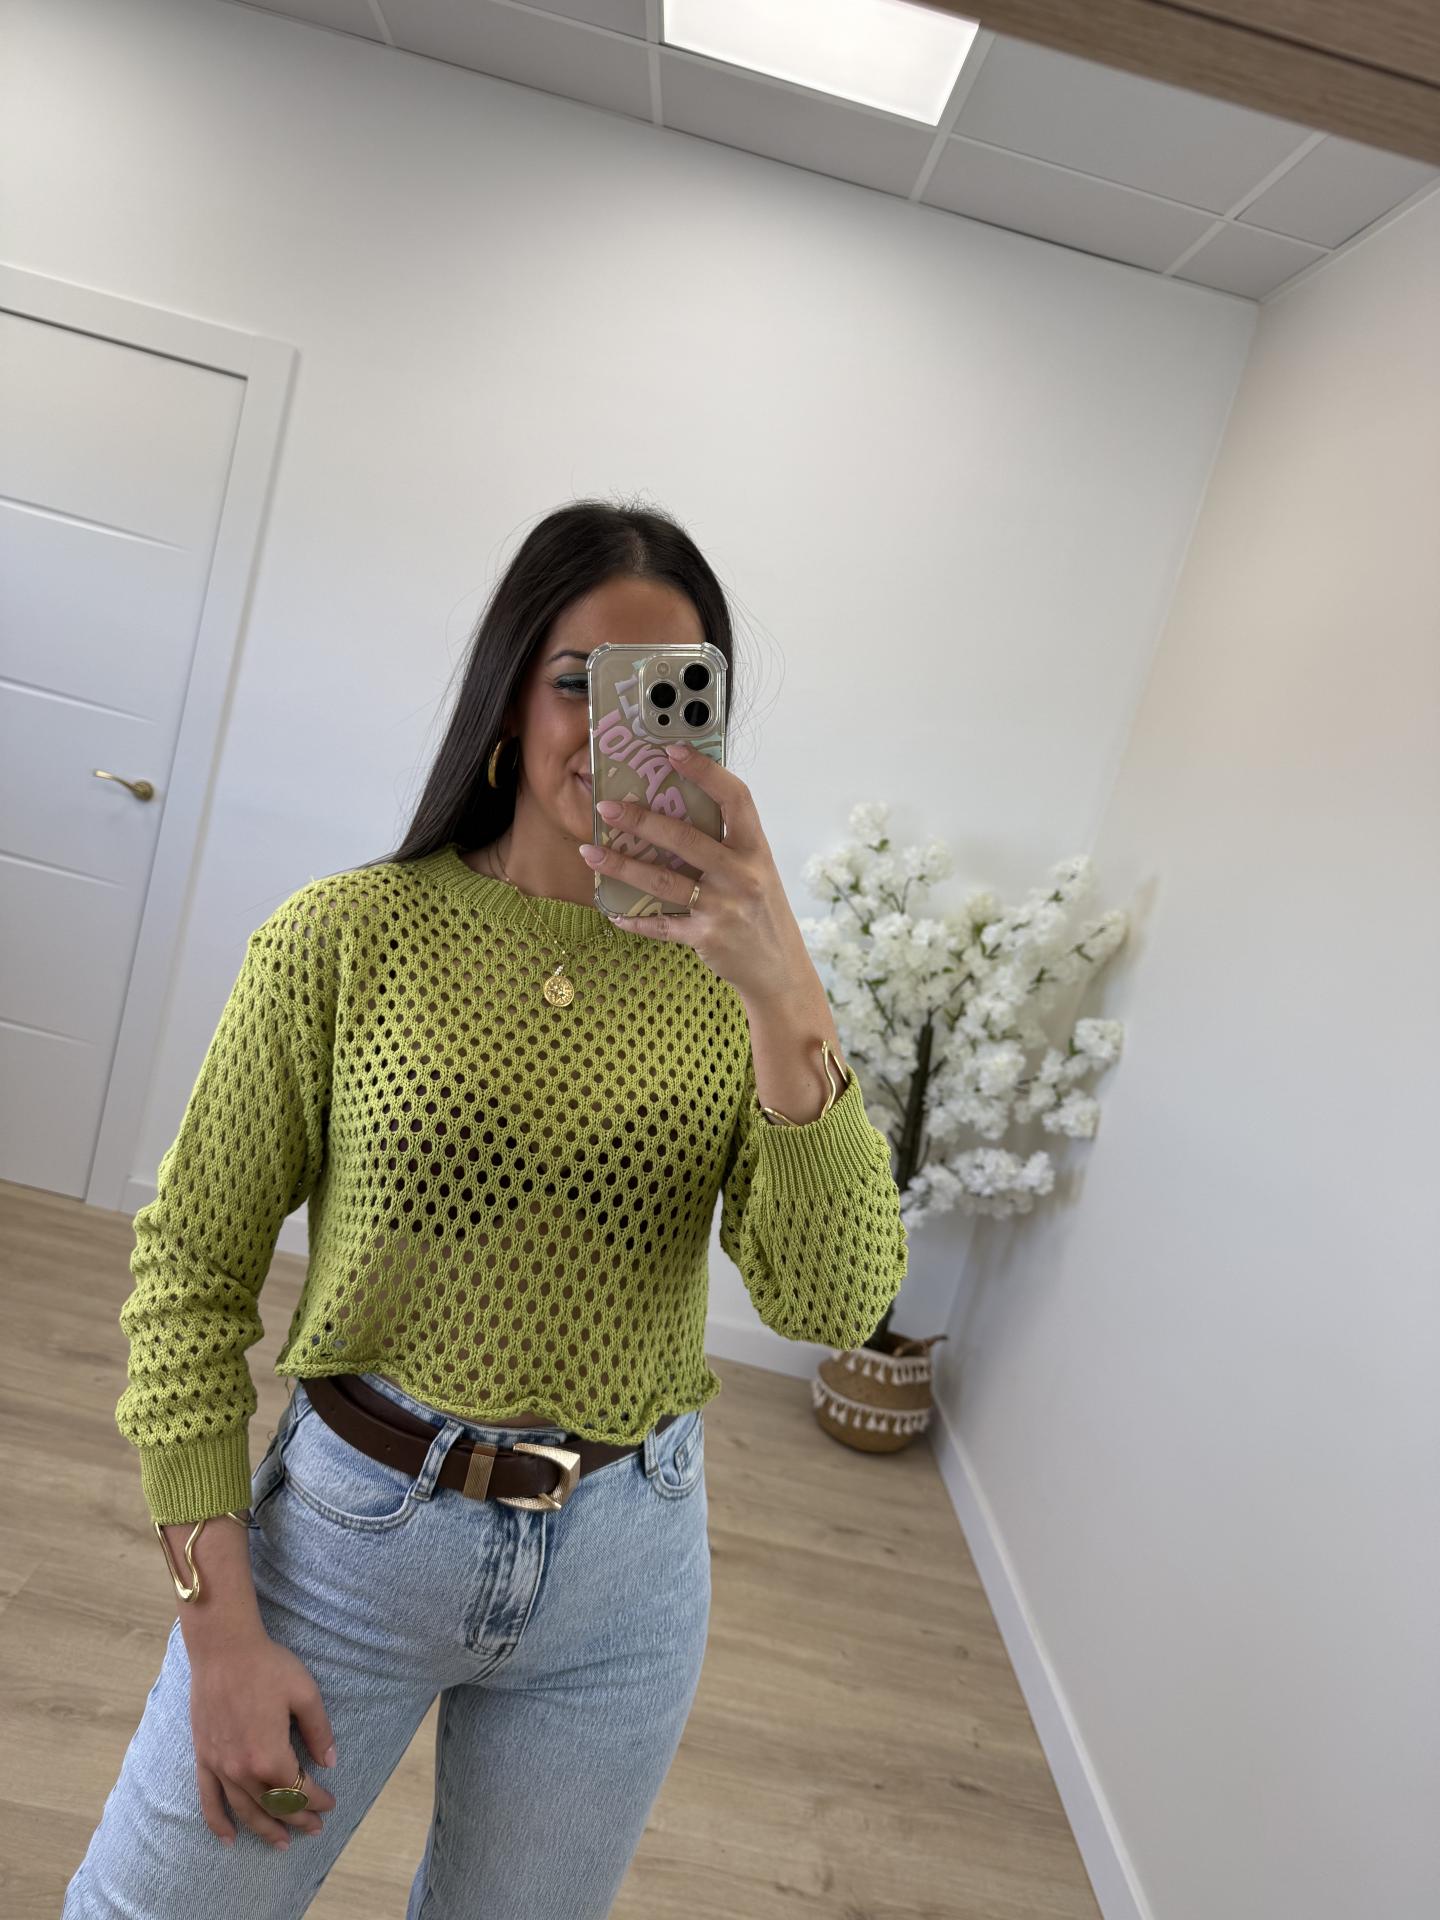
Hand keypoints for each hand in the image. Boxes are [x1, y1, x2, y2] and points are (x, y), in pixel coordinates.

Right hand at [189, 1627, 339, 1850]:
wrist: (223, 1649)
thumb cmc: (268, 1667)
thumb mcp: (306, 1694)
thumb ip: (319, 1732)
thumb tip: (330, 1762)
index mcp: (270, 1757)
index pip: (298, 1791)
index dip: (317, 1800)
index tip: (331, 1803)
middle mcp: (242, 1770)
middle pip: (273, 1806)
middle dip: (296, 1819)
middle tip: (315, 1829)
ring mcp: (220, 1767)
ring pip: (244, 1810)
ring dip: (264, 1829)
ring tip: (281, 1843)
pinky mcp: (203, 1758)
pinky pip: (209, 1800)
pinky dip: (218, 1824)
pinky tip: (228, 1839)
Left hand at [579, 742, 813, 1003]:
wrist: (779, 967)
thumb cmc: (761, 909)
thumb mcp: (756, 869)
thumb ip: (726, 842)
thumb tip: (676, 807)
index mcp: (756, 848)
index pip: (735, 797)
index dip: (706, 771)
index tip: (673, 750)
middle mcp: (742, 874)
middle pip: (685, 839)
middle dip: (640, 821)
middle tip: (605, 808)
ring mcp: (724, 907)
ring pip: (662, 880)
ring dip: (621, 866)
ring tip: (588, 853)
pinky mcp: (706, 937)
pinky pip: (661, 924)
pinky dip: (634, 919)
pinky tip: (612, 912)